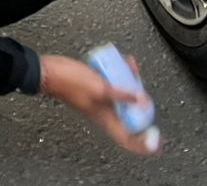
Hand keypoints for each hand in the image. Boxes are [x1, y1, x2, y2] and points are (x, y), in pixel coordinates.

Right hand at [39, 54, 159, 155]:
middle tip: (144, 89)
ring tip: (132, 68)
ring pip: (123, 96)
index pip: (128, 140)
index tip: (157, 143)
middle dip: (140, 102)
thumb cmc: (70, 83)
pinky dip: (120, 73)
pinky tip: (122, 61)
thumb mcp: (100, 88)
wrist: (49, 72)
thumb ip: (122, 95)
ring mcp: (101, 98)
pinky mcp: (97, 85)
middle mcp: (105, 111)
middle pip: (130, 114)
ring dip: (131, 83)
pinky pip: (114, 82)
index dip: (143, 145)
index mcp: (106, 118)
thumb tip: (142, 100)